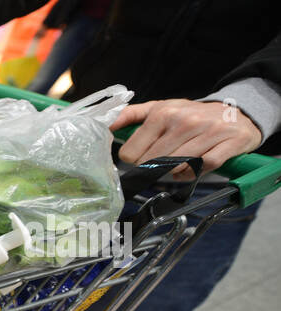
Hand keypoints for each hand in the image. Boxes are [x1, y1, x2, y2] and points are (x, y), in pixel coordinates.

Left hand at [112, 99, 262, 177]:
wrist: (236, 113)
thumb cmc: (190, 115)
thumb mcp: (159, 108)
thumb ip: (129, 115)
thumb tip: (103, 124)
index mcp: (163, 113)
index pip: (131, 153)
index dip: (135, 160)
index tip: (144, 155)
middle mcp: (185, 121)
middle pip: (152, 163)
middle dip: (155, 167)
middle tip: (166, 158)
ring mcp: (209, 131)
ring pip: (176, 168)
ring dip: (176, 171)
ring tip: (182, 160)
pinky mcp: (229, 143)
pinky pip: (202, 169)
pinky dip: (195, 173)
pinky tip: (196, 165)